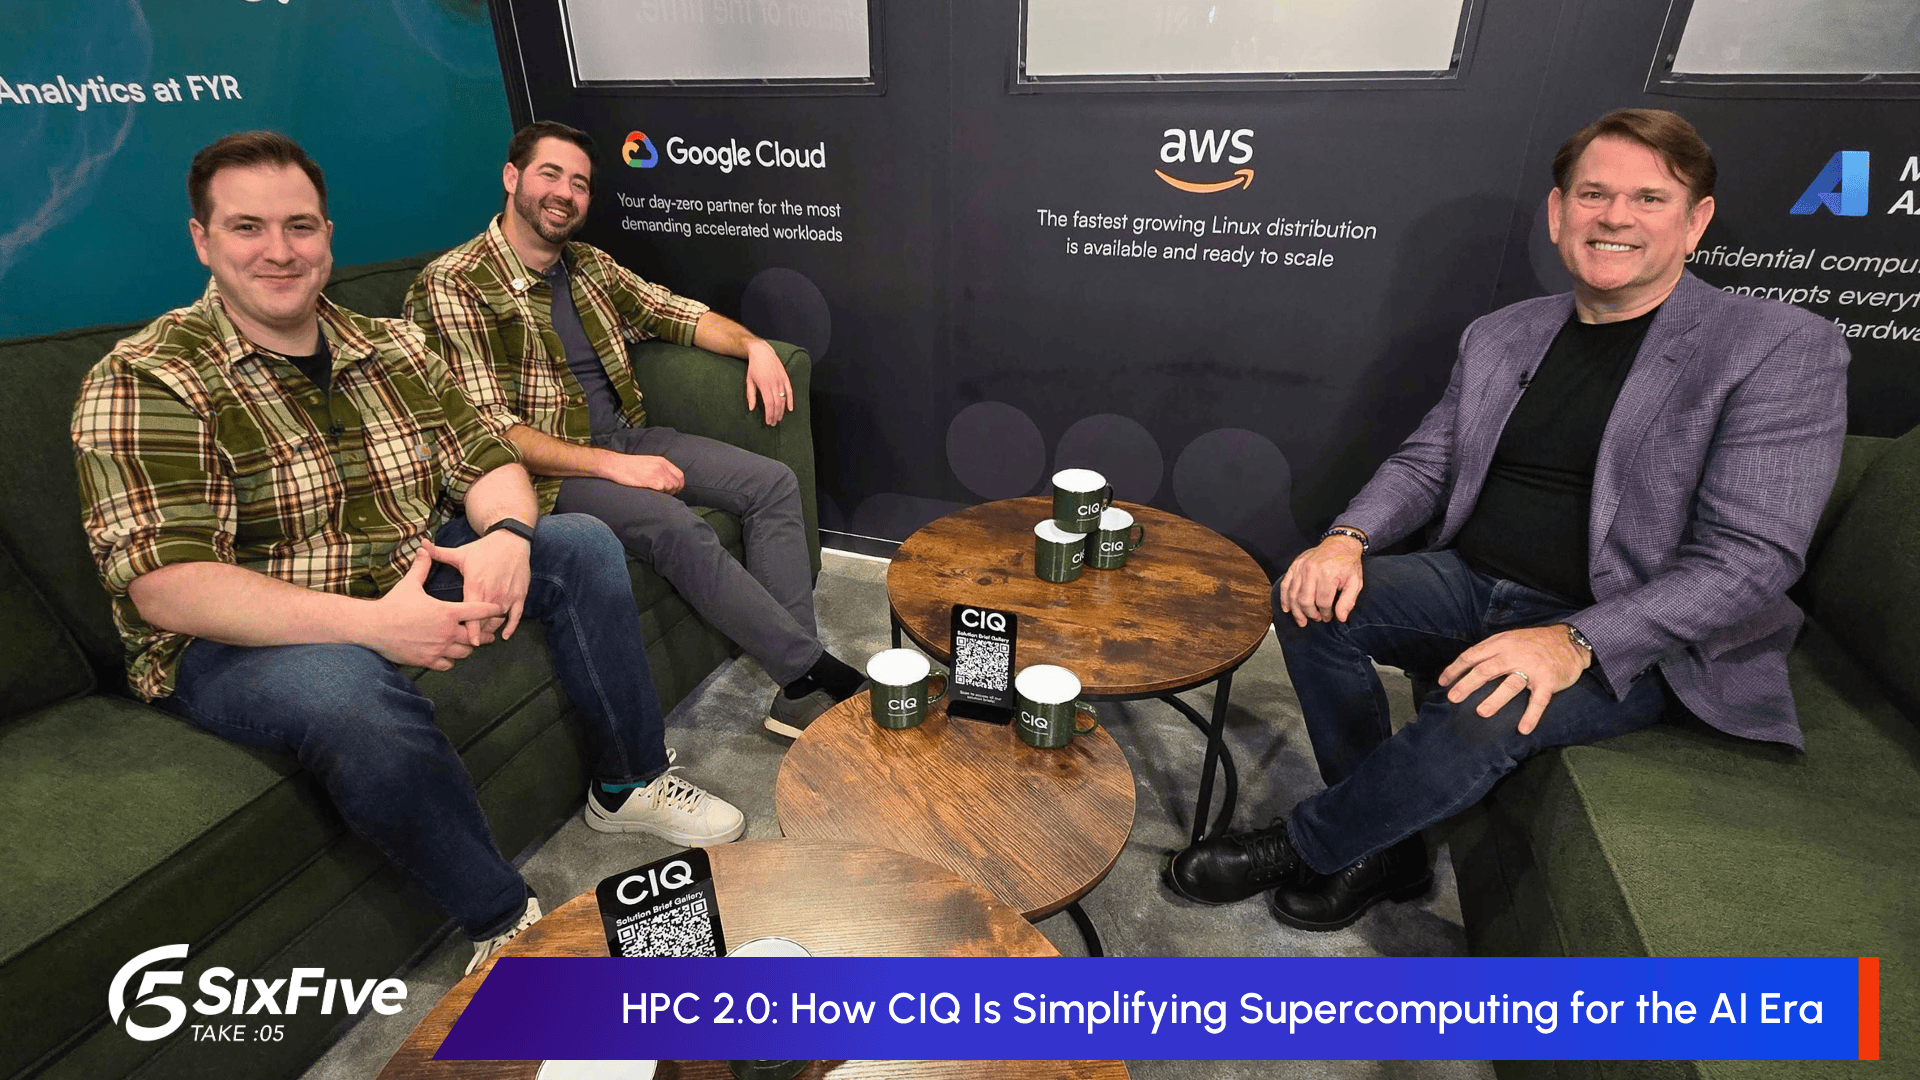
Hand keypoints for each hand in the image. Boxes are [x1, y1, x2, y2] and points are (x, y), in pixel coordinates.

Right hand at [367, 548, 506, 670]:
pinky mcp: (428, 661)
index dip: (492, 609)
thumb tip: (424, 549)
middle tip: (491, 632)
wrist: (373, 628)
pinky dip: (451, 660)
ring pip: (465, 652)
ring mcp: (438, 649)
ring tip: (471, 644)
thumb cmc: (393, 605)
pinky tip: (450, 655)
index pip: (479, 611)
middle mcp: (447, 632)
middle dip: (485, 634)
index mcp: (447, 612)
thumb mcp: (410, 584)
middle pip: (477, 636)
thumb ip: (421, 568)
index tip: (500, 609)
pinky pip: (448, 664)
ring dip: (469, 648)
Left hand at [426, 532, 530, 639]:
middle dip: (478, 632)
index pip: (472, 613)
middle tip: (468, 641)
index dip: (472, 630)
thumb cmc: (484, 548)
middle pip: (485, 620)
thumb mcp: (460, 553)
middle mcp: (492, 592)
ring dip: (491, 629)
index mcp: (475, 585)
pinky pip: (516, 616)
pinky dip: (511, 627)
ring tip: (482, 636)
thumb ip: (439, 553)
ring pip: (499, 620)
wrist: (511, 540)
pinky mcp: (519, 595)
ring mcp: (507, 595)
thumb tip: (421, 543)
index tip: (469, 642)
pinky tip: (504, 635)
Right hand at [598, 451, 684, 493]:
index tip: (672, 491)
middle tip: (664, 494)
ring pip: (672, 487)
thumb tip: (668, 481)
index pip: (680, 475)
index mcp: (662, 461)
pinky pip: (663, 489)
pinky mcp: (650, 480)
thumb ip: (660, 469)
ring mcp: (656, 473)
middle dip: (673, 491)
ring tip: (656, 493)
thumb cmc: (629, 466)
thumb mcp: (648, 462)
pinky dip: (660, 494)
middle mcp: (661, 466)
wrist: (615, 465)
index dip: (678, 485)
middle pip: (677, 483)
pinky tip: (652, 493)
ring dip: (666, 493)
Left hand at [742, 338, 791, 425]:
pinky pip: (790, 391)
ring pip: (783, 399)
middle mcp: (774, 383)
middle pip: (777, 404)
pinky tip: (790, 409)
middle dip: (775, 415)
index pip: (769, 404)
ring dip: (782, 410)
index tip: (769, 422)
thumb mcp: (749, 381)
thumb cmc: (753, 367)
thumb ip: (751, 395)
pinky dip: (790, 400)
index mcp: (764, 385)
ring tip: (779, 418)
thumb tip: (751, 409)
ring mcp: (781, 380)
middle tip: (773, 423)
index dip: (769, 414)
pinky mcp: (785, 377)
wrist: (762, 352)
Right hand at [1277, 535, 1364, 626]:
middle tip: (1317, 619)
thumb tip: (1341, 618)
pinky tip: (1287, 609)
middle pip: (1305, 600)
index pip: (1323, 601)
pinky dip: (1284, 598)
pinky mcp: (1294, 566)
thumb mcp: (1355, 582)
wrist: (1339, 544)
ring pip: (1293, 595)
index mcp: (1327, 574)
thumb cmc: (1348, 564)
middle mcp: (1311, 570)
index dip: (1325, 613)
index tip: (1329, 617)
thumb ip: (1348, 601)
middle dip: (1310, 614)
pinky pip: (1286, 584)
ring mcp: (1300, 567)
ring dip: (1296, 611)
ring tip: (1302, 621)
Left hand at [1437, 624, 1591, 734]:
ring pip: (1510, 684)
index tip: (1442, 682)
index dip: (1455, 669)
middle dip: (1467, 685)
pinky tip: (1523, 729)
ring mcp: (1532, 669)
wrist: (1570, 640)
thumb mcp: (1509, 638)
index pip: (1472, 655)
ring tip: (1481, 713)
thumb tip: (1466, 665)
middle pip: (1486, 670)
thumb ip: (1490, 650)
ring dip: (1495, 699)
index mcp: (1501, 644)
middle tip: (1453, 698)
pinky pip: (1538, 701)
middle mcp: (1514, 655)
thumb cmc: (1534, 642)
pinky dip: (1531, 715)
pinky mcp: (1548, 681)